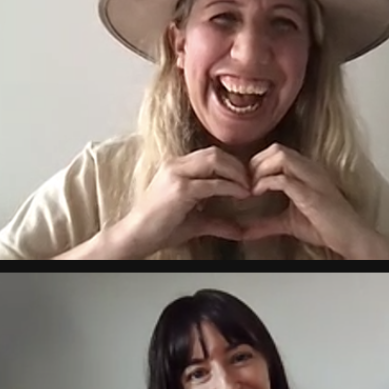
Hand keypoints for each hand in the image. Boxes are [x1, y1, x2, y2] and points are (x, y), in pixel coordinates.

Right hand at [115, 147, 254, 256]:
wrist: (137, 235)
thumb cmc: (160, 227)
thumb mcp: (194, 221)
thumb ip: (217, 221)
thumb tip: (240, 231)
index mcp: (175, 167)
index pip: (210, 155)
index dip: (232, 164)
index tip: (246, 179)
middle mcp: (175, 166)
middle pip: (215, 153)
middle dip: (238, 166)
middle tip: (252, 182)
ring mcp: (176, 175)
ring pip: (215, 161)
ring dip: (237, 173)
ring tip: (248, 188)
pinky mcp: (180, 189)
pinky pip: (214, 183)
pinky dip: (232, 187)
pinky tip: (241, 195)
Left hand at [236, 144, 386, 257]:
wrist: (351, 239)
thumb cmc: (326, 227)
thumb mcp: (288, 222)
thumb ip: (266, 222)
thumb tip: (244, 230)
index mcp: (307, 170)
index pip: (277, 150)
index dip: (257, 161)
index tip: (247, 180)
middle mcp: (311, 169)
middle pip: (277, 148)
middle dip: (256, 163)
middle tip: (247, 183)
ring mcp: (313, 180)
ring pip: (280, 156)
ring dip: (260, 170)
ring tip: (253, 188)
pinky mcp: (313, 194)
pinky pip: (285, 179)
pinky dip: (266, 183)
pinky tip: (259, 193)